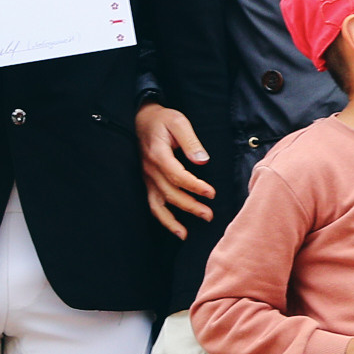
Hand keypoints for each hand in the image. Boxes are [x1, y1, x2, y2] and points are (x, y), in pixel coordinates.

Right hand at [136, 104, 215, 238]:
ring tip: (187, 234)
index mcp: (158, 155)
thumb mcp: (179, 122)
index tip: (211, 193)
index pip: (177, 175)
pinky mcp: (148, 183)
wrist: (142, 119)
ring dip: (172, 221)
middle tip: (209, 215)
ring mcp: (147, 178)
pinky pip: (153, 205)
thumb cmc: (163, 120)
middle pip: (170, 193)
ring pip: (158, 204)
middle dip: (189, 206)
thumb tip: (202, 160)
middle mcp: (150, 170)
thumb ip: (191, 141)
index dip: (194, 186)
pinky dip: (163, 220)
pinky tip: (177, 231)